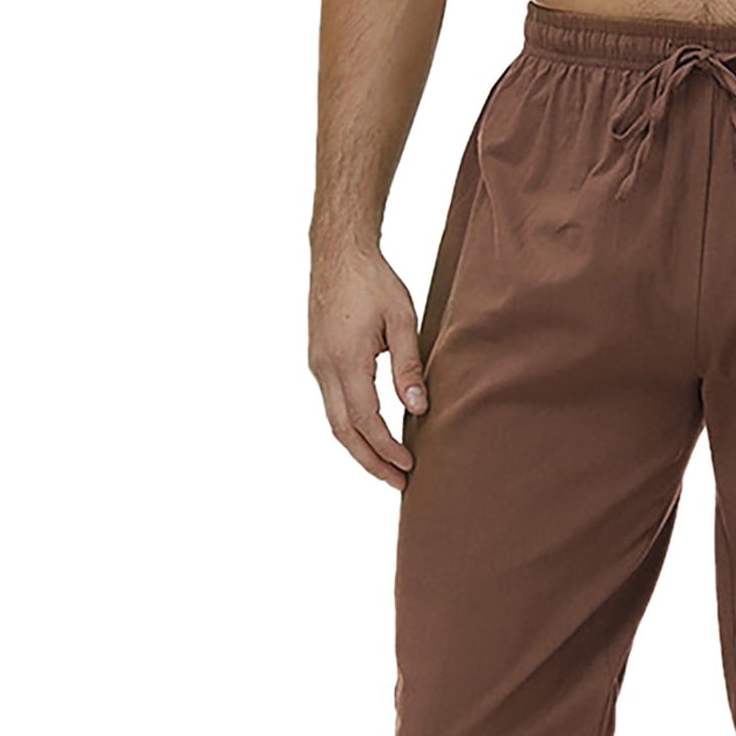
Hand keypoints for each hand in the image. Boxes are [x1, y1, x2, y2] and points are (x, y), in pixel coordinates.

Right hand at [308, 247, 427, 488]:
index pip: (366, 420)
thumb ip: (409, 365)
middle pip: (344, 432)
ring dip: (359, 449)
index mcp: (346, 360)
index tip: (409, 465)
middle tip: (398, 483)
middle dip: (370, 462)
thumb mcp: (403, 320)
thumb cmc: (373, 281)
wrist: (338, 252)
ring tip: (386, 468)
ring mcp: (317, 365)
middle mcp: (324, 368)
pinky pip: (332, 406)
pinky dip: (351, 428)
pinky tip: (371, 435)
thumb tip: (418, 408)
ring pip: (335, 422)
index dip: (387, 448)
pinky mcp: (318, 360)